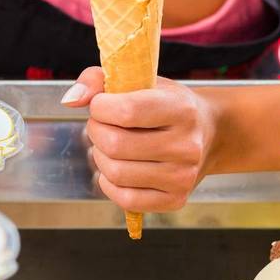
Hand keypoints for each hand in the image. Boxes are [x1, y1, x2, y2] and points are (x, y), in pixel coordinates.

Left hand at [61, 66, 218, 212]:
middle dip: (96, 131)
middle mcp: (187, 145)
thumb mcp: (142, 80)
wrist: (209, 132)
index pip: (126, 111)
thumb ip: (100, 80)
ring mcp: (183, 176)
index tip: (101, 104)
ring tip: (110, 145)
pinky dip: (109, 184)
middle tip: (102, 125)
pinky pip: (125, 199)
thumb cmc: (168, 103)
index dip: (100, 107)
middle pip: (116, 144)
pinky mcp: (176, 199)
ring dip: (100, 157)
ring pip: (116, 173)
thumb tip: (70, 99)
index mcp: (181, 109)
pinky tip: (116, 168)